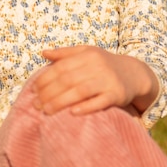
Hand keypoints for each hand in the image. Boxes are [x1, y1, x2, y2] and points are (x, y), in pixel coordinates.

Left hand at [31, 44, 158, 115]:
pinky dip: (86, 107)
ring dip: (61, 102)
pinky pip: (100, 102)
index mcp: (87, 54)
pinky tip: (72, 113)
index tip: (33, 91)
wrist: (133, 73)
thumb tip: (43, 53)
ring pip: (80, 91)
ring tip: (46, 111)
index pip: (61, 67)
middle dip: (49, 93)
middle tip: (36, 105)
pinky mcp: (117, 94)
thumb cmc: (103, 64)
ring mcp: (108, 80)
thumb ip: (65, 54)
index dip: (45, 79)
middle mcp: (97, 65)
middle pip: (68, 80)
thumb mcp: (87, 53)